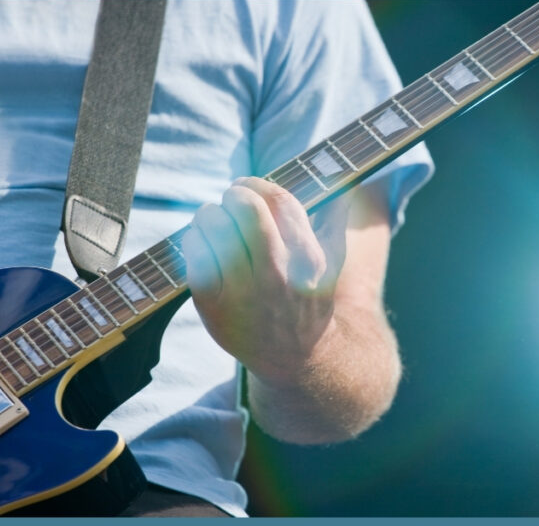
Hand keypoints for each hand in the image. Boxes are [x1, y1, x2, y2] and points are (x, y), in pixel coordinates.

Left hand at [181, 177, 350, 381]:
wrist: (296, 357)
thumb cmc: (310, 298)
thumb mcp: (333, 260)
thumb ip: (337, 217)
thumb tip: (344, 182)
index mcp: (307, 259)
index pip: (279, 201)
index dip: (258, 184)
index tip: (249, 186)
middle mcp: (275, 274)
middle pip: (244, 207)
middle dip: (234, 195)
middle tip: (231, 202)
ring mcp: (242, 291)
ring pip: (213, 224)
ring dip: (210, 215)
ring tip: (216, 223)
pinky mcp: (213, 305)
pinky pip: (194, 253)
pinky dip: (195, 240)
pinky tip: (205, 246)